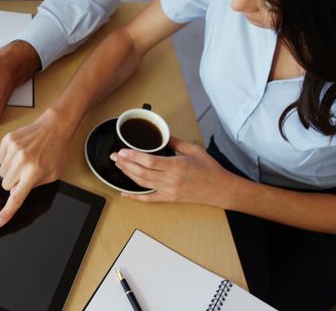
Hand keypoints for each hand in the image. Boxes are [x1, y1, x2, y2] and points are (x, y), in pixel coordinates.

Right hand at [0, 109, 75, 227]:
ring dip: (10, 171)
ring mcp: (13, 149)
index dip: (6, 213)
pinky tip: (19, 153)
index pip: (16, 198)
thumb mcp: (52, 174)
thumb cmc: (56, 150)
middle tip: (25, 174)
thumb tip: (17, 192)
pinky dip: (7, 159)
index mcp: (34, 172)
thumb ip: (34, 186)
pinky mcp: (7, 140)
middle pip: (6, 185)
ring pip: (1, 172)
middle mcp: (21, 161)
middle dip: (14, 183)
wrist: (54, 127)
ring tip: (24, 161)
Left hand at [111, 136, 235, 205]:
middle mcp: (170, 180)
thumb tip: (161, 135)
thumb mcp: (194, 149)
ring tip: (119, 166)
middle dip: (125, 164)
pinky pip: (149, 199)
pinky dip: (135, 197)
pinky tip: (125, 193)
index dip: (133, 156)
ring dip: (128, 175)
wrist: (220, 189)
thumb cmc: (209, 169)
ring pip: (142, 184)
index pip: (149, 161)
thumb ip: (175, 142)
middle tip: (115, 156)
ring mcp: (168, 191)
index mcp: (177, 166)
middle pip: (141, 172)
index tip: (123, 151)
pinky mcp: (169, 198)